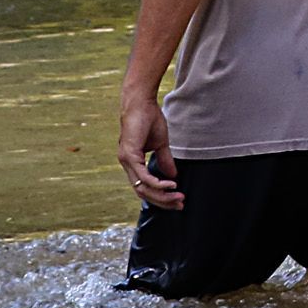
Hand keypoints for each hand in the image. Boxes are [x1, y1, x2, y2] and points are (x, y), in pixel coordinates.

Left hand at [119, 92, 181, 210]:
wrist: (140, 103)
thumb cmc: (148, 119)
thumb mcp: (161, 143)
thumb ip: (165, 160)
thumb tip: (173, 175)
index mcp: (133, 163)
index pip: (145, 187)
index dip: (161, 197)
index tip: (177, 200)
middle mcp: (128, 165)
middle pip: (144, 193)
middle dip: (163, 201)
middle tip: (180, 204)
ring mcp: (127, 161)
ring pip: (143, 188)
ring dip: (162, 195)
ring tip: (178, 196)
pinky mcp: (129, 156)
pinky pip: (144, 176)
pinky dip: (158, 183)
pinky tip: (171, 185)